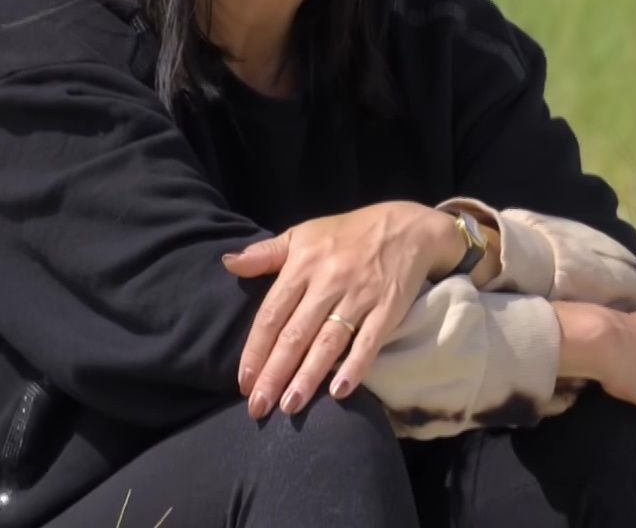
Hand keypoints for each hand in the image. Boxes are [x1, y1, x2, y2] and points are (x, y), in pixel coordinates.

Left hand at [221, 201, 465, 418]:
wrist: (406, 227)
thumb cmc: (347, 234)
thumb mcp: (303, 234)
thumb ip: (265, 254)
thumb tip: (228, 263)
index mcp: (303, 264)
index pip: (272, 313)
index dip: (256, 350)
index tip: (244, 382)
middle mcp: (329, 281)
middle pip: (296, 334)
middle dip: (275, 374)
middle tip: (258, 408)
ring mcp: (360, 295)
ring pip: (328, 342)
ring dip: (308, 377)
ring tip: (290, 406)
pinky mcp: (388, 307)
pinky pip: (370, 340)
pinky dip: (355, 366)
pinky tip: (339, 391)